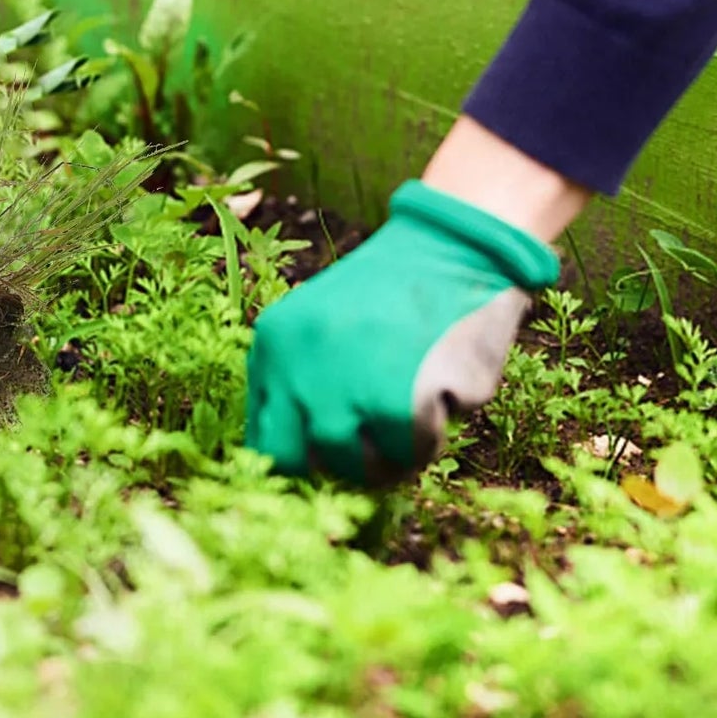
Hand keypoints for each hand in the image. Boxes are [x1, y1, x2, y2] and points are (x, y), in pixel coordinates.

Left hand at [244, 178, 560, 483]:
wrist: (450, 248)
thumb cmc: (389, 293)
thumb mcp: (317, 323)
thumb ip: (296, 381)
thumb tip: (302, 463)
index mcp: (274, 349)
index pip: (266, 444)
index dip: (301, 459)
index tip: (331, 457)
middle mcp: (300, 374)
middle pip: (313, 464)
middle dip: (347, 464)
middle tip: (378, 439)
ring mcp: (348, 392)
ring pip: (365, 469)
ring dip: (394, 453)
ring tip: (413, 407)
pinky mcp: (402, 404)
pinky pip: (415, 452)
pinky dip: (433, 434)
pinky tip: (440, 390)